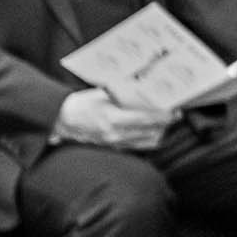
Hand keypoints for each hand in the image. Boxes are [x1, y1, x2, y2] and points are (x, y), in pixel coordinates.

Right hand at [52, 90, 174, 150]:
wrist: (61, 120)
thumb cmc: (80, 105)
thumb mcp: (102, 94)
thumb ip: (123, 94)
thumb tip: (145, 89)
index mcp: (112, 118)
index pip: (146, 120)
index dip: (164, 116)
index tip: (175, 111)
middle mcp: (115, 134)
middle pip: (151, 132)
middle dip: (166, 124)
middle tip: (175, 114)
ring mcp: (114, 143)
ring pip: (147, 141)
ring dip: (160, 132)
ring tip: (166, 122)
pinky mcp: (114, 147)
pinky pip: (138, 146)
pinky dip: (149, 138)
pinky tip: (153, 130)